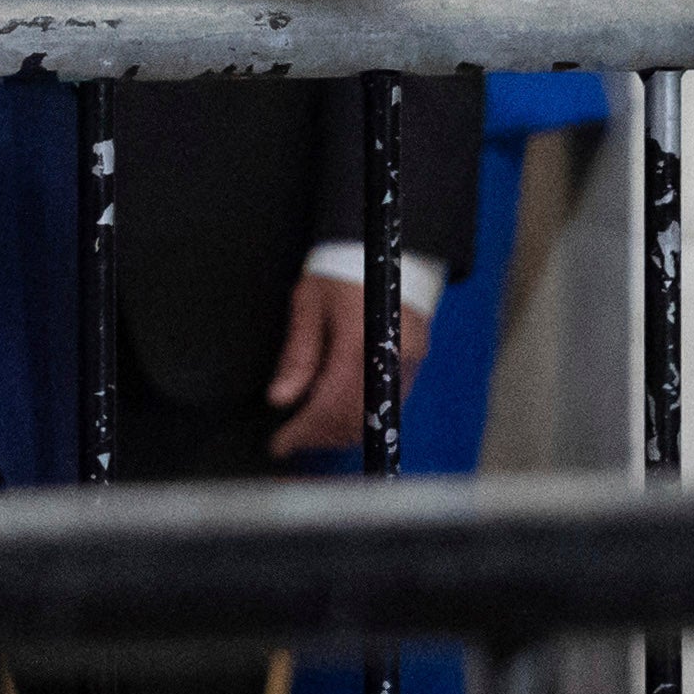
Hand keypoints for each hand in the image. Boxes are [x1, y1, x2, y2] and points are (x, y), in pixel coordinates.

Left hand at [263, 265, 432, 458]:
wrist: (389, 249)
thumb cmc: (342, 272)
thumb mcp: (309, 303)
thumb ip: (297, 355)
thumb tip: (280, 400)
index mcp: (359, 337)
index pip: (330, 402)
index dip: (303, 430)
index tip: (279, 444)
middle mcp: (390, 355)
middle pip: (354, 418)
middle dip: (319, 436)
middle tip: (290, 441)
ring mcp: (407, 362)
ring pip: (373, 417)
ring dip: (338, 432)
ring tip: (308, 431)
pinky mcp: (414, 364)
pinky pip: (386, 405)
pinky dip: (359, 418)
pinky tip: (335, 414)